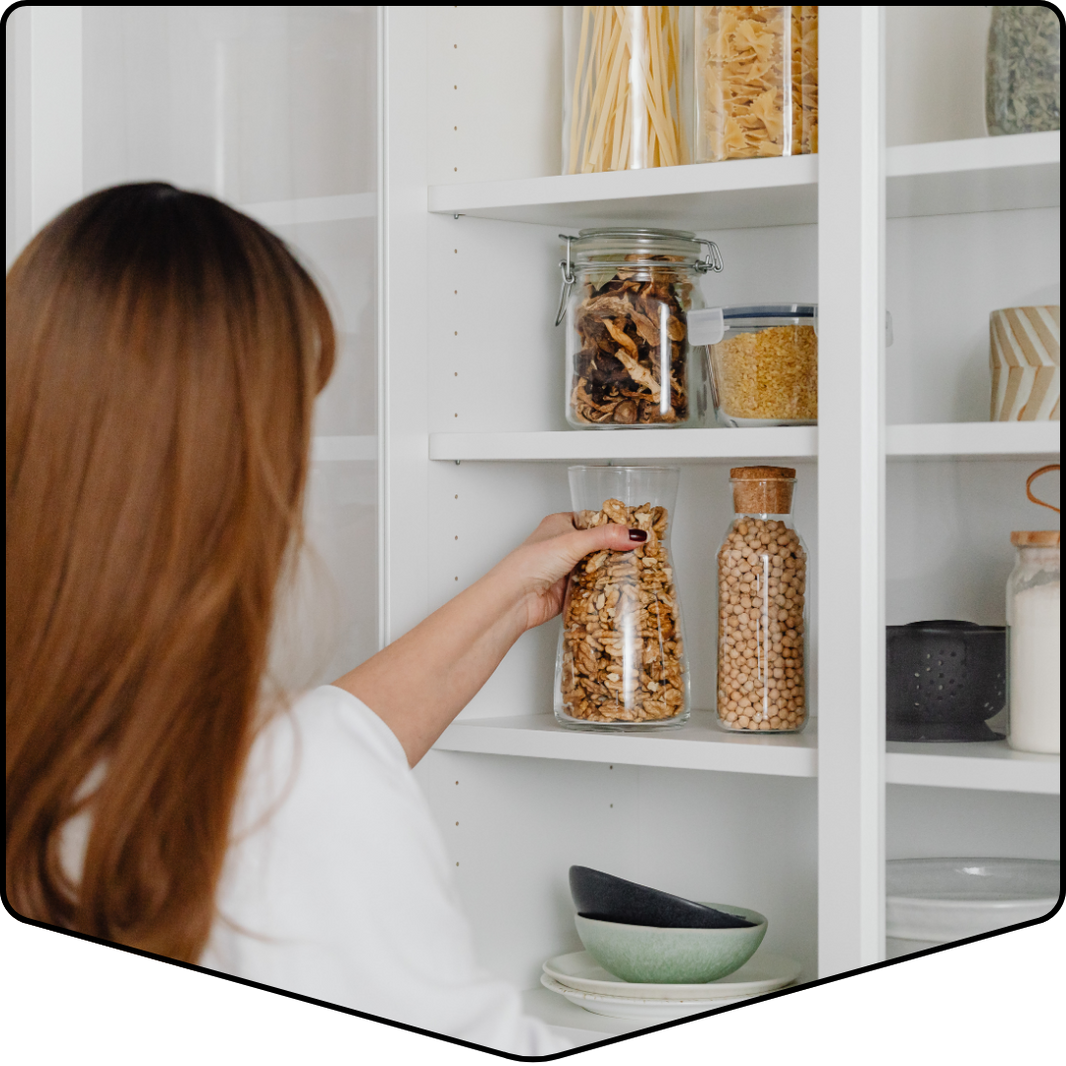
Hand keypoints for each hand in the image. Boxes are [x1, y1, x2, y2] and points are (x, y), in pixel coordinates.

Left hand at [334, 512, 645, 766]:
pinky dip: (607, 594)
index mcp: (562, 524)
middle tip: (646, 556)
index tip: (642, 533)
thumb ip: (605, 538)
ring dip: (615, 574)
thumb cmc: (523, 568)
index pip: (599, 521)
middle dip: (621, 553)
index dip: (619, 527)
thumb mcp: (571, 544)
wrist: (510, 603)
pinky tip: (621, 595)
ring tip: (639, 575)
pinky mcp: (570, 594)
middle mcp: (564, 546)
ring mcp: (568, 571)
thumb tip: (633, 535)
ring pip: (601, 570)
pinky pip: (596, 592)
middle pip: (602, 547)